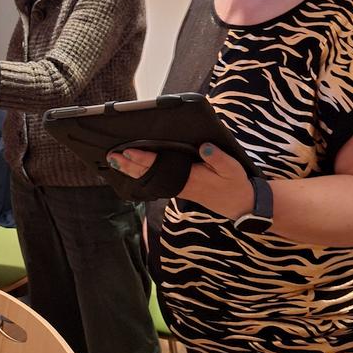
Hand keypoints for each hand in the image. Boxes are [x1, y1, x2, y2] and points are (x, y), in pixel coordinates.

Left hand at [108, 144, 254, 217]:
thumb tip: (204, 147)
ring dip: (132, 170)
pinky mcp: (181, 188)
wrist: (240, 204)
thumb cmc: (235, 184)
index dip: (143, 159)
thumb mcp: (232, 169)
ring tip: (115, 161)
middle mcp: (180, 184)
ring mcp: (179, 187)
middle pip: (149, 174)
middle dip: (129, 165)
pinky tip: (133, 169)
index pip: (161, 167)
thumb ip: (217, 158)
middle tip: (111, 156)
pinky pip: (157, 180)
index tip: (128, 151)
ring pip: (150, 178)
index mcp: (190, 178)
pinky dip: (143, 174)